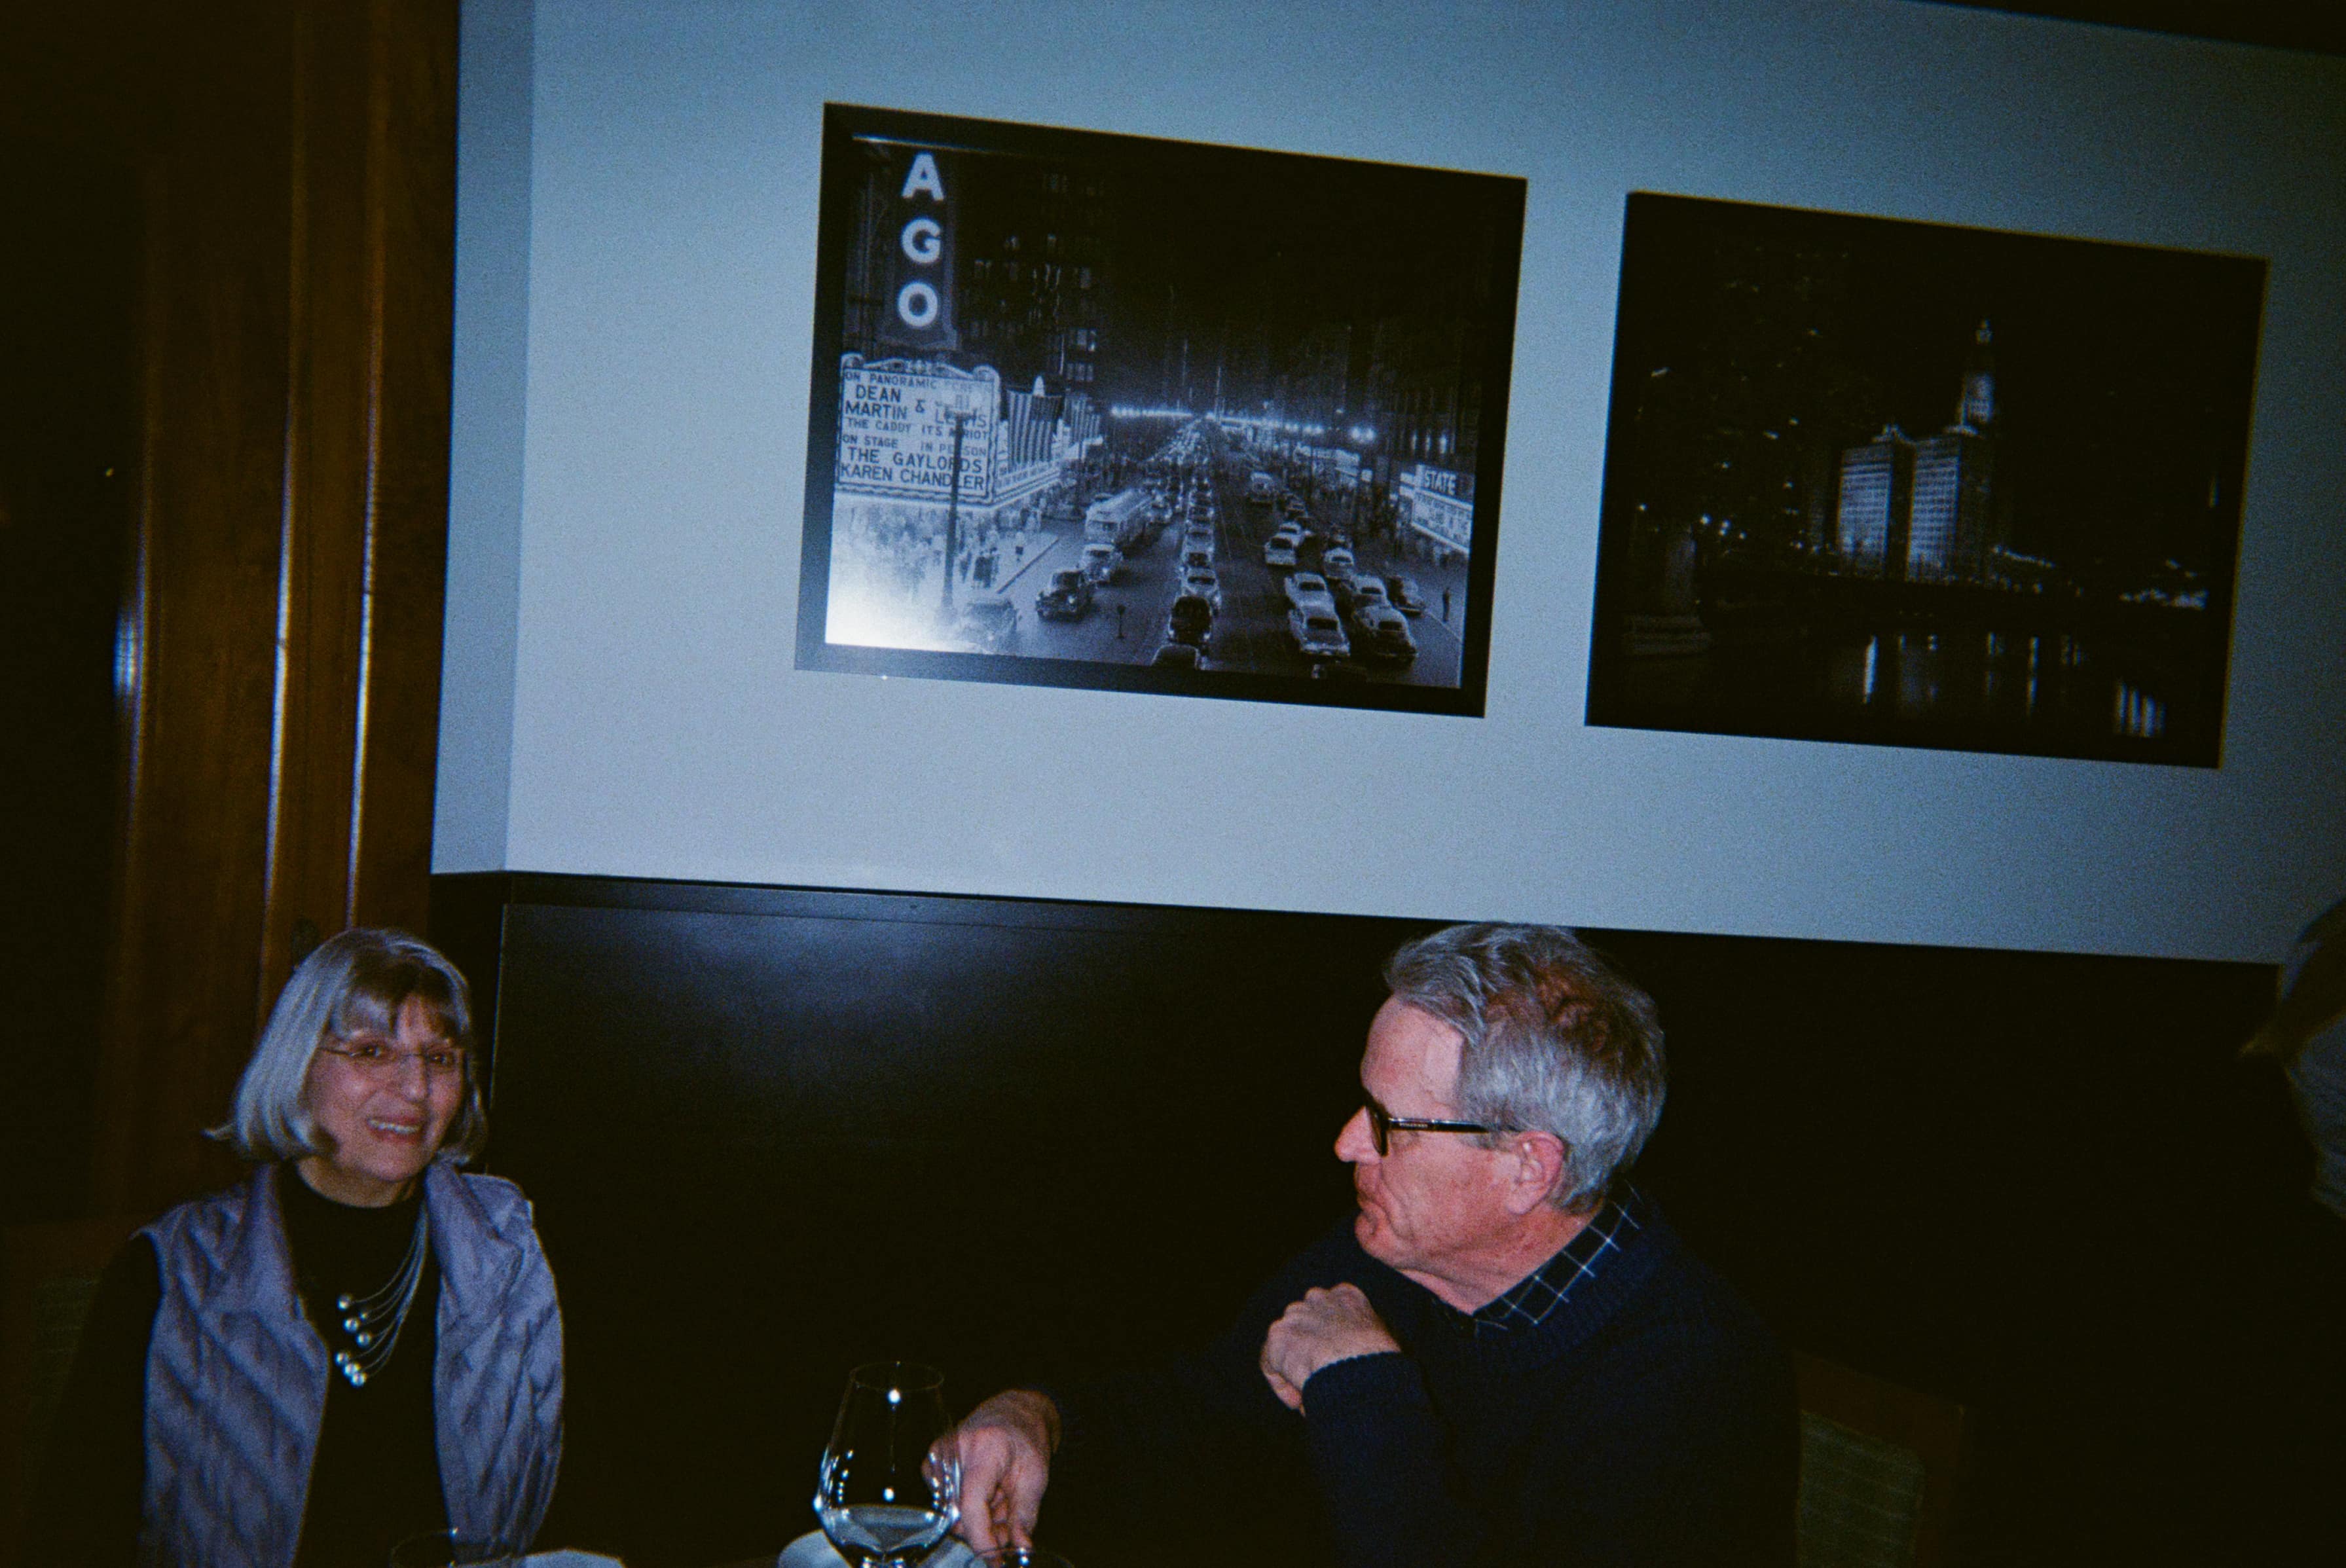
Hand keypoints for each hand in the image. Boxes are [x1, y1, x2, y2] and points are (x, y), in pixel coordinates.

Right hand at [952, 1389, 1058, 1550]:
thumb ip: (1025, 1515)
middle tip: (1012, 1523)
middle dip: (989, 1529)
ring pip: (955, 1513)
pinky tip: (989, 1493)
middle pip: (962, 1513)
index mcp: (985, 1450)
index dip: (982, 1539)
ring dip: (983, 1518)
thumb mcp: (1036, 1476)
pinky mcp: (933, 1461)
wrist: (1014, 1412)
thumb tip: (1020, 1549)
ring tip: (1003, 1499)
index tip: (995, 1560)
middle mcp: (955, 1450)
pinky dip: (972, 1507)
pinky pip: (949, 1502)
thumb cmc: (1026, 1438)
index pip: (971, 1505)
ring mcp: (940, 1454)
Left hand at [1259, 1283, 1401, 1412]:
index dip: (1329, 1341)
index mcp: (1347, 1295)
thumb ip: (1361, 1343)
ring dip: (1295, 1369)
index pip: (1330, 1311)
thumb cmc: (1380, 1361)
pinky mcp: (1279, 1335)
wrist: (1360, 1366)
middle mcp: (1319, 1297)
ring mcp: (1296, 1314)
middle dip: (1309, 1351)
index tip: (1334, 1365)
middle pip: (1305, 1325)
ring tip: (1312, 1394)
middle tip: (1319, 1379)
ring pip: (1288, 1345)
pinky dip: (1282, 1384)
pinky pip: (1271, 1364)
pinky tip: (1298, 1400)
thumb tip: (1349, 1363)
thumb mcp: (1381, 1343)